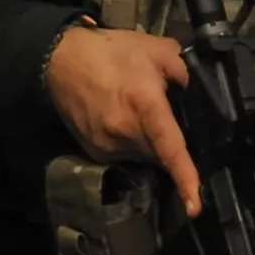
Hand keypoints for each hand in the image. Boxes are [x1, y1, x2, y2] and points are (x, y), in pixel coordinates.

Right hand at [44, 26, 202, 215]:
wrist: (59, 60)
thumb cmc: (109, 51)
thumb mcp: (155, 48)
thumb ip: (183, 70)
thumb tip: (193, 89)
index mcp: (146, 106)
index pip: (170, 149)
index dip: (185, 178)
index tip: (194, 207)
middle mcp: (126, 133)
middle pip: (160, 155)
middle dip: (168, 143)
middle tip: (165, 116)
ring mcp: (108, 146)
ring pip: (143, 156)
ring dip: (148, 141)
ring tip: (137, 111)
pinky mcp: (95, 151)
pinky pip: (124, 154)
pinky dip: (129, 142)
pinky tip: (121, 119)